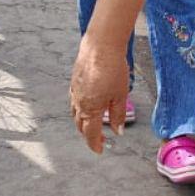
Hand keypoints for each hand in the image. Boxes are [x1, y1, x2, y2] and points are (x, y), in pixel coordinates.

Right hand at [69, 37, 129, 153]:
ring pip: (75, 114)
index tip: (101, 150)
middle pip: (80, 126)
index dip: (95, 144)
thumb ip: (117, 115)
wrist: (100, 45)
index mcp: (90, 110)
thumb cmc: (113, 69)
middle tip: (99, 140)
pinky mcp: (74, 81)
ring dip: (82, 123)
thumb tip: (117, 131)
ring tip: (93, 124)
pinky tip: (87, 105)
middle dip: (89, 135)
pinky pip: (74, 101)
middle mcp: (78, 103)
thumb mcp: (120, 95)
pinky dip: (79, 109)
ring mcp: (74, 92)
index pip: (90, 134)